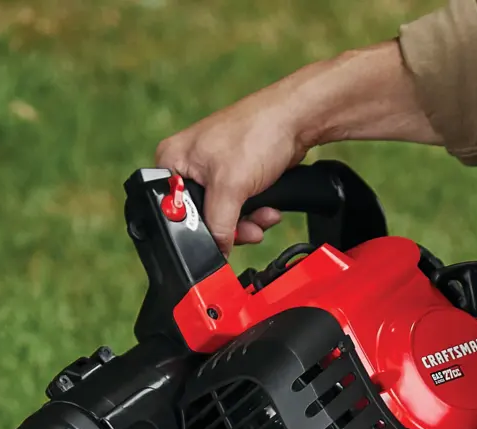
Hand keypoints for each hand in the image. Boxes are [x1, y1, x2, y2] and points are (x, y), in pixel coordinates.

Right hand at [156, 42, 438, 254]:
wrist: (310, 113)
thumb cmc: (268, 133)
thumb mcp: (233, 189)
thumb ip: (216, 232)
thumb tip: (212, 266)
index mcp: (171, 158)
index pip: (166, 213)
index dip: (192, 235)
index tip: (211, 248)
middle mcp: (190, 162)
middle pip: (199, 222)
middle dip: (228, 229)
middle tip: (246, 225)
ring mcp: (217, 169)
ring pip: (224, 222)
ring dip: (246, 225)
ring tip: (261, 213)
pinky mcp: (242, 176)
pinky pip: (242, 214)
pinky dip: (255, 217)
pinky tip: (269, 208)